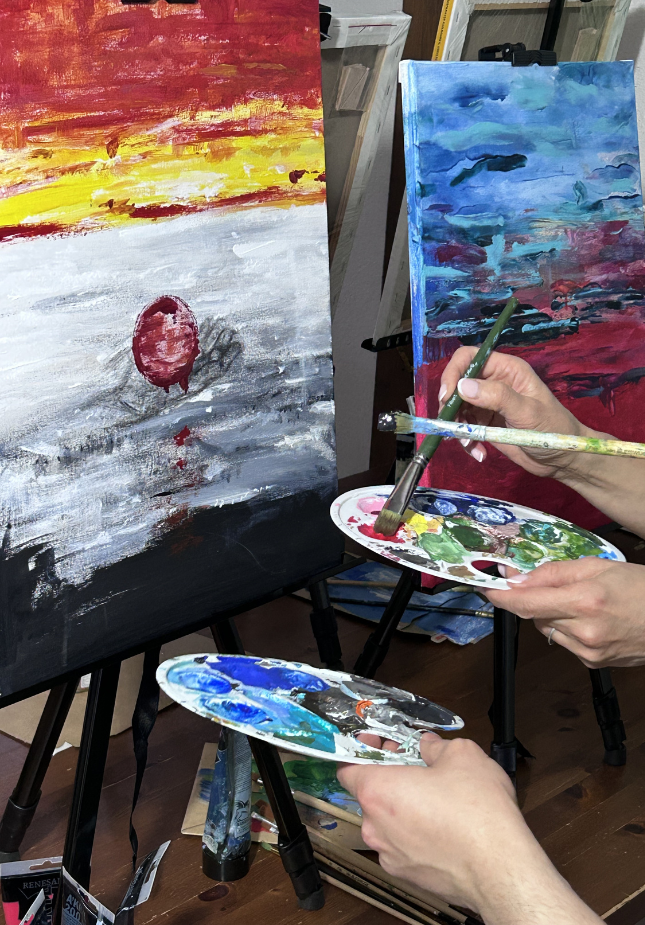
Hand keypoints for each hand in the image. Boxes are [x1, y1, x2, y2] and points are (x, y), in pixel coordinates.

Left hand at [338, 734, 602, 924]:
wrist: (499, 867)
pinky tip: (444, 827)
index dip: (362, 752)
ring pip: (388, 823)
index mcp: (378, 792)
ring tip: (437, 798)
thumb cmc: (476, 811)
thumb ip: (436, 747)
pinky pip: (404, 847)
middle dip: (391, 777)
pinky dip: (416, 835)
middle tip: (417, 766)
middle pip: (371, 795)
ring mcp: (390, 855)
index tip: (379, 744)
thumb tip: (429, 746)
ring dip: (404, 808)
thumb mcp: (461, 755)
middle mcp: (375, 827)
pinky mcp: (409, 876)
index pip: (347, 769)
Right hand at [438, 348, 588, 477]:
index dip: (453, 373)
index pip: (469, 358)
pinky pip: (465, 428)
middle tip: (453, 426)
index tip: (447, 397)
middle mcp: (493, 383)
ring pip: (457, 408)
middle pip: (457, 384)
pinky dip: (467, 441)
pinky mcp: (485, 424)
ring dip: (457, 427)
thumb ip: (497, 396)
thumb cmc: (553, 429)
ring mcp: (487, 404)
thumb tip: (463, 386)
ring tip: (469, 444)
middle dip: (451, 406)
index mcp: (506, 370)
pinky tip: (480, 453)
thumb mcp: (527, 411)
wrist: (563, 458)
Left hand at [488, 558, 644, 666]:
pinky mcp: (593, 663)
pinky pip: (564, 642)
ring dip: (552, 615)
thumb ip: (554, 573)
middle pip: (534, 616)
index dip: (502, 596)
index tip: (486, 587)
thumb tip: (518, 578)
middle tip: (556, 586)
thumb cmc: (639, 587)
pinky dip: (568, 629)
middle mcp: (583, 631)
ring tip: (583, 603)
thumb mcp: (597, 567)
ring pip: (547, 629)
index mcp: (584, 601)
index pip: (527, 603)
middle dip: (535, 599)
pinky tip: (592, 620)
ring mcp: (589, 652)